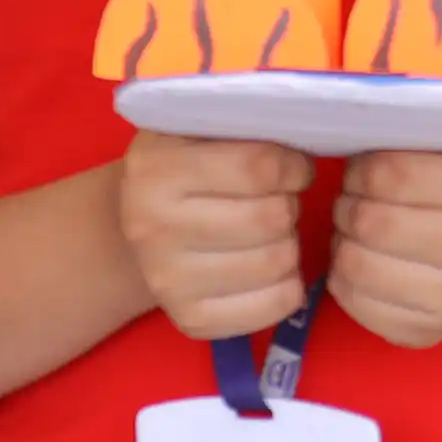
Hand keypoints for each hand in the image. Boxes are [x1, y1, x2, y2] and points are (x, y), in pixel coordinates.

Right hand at [119, 131, 309, 341]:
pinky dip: (290, 285)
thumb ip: (242, 122)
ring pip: (278, 262)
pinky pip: (276, 305)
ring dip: (289, 243)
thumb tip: (307, 121)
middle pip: (270, 218)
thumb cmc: (187, 167)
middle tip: (277, 200)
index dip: (291, 166)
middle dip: (288, 205)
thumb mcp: (198, 129)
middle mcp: (150, 226)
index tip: (291, 167)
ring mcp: (166, 280)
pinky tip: (271, 267)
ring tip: (270, 232)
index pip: (258, 167)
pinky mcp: (191, 320)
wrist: (134, 226)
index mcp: (155, 167)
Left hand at [330, 147, 441, 350]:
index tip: (360, 172)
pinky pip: (358, 304)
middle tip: (351, 203)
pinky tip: (359, 265)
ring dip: (341, 243)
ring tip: (353, 233)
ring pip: (358, 266)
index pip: (396, 173)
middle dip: (347, 207)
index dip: (361, 171)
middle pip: (374, 222)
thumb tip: (348, 130)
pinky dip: (342, 280)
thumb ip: (411, 138)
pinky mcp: (429, 333)